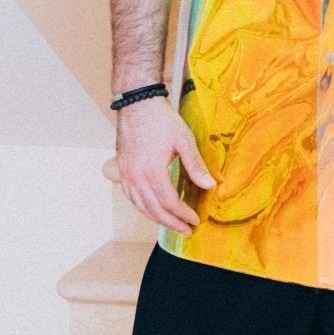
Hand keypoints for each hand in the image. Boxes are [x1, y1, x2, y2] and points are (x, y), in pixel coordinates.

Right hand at [114, 97, 214, 233]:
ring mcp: (126, 175)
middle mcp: (136, 177)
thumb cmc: (160, 120)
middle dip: (172, 223)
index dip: (183, 214)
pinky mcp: (122, 171)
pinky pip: (131, 198)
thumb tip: (210, 185)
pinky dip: (143, 208)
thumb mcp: (184, 140)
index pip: (169, 202)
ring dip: (157, 219)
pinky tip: (152, 210)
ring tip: (172, 224)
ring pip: (141, 207)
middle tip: (186, 230)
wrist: (136, 104)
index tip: (195, 220)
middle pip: (154, 210)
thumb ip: (196, 165)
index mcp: (152, 171)